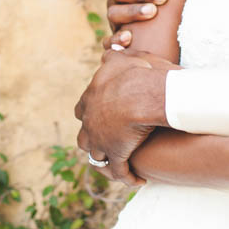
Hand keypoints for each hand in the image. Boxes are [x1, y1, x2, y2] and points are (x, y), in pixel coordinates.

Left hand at [74, 50, 173, 185]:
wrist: (146, 93)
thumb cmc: (139, 72)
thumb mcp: (124, 57)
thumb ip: (115, 55)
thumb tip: (110, 49)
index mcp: (91, 97)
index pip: (82, 109)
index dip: (92, 113)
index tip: (104, 114)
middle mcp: (90, 121)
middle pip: (84, 135)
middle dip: (93, 138)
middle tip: (109, 139)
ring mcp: (100, 140)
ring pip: (95, 155)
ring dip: (105, 158)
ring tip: (117, 161)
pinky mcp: (116, 155)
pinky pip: (118, 172)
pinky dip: (127, 177)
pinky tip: (138, 179)